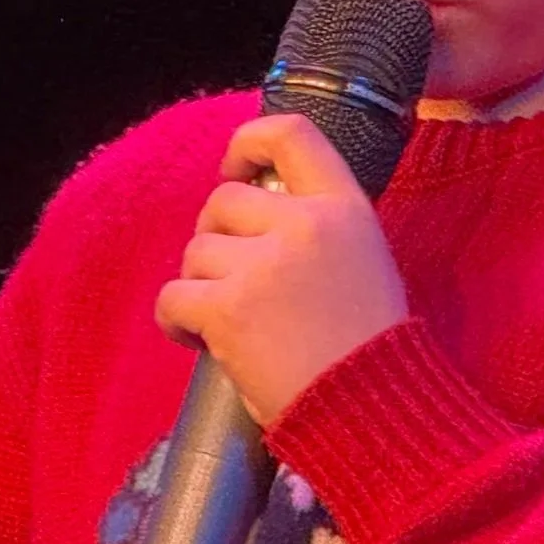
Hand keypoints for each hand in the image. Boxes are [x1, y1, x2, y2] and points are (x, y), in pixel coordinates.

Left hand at [155, 111, 408, 425]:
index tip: (233, 169)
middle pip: (224, 200)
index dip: (248, 141)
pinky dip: (176, 319)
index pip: (291, 133)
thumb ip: (316, 226)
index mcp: (344, 207)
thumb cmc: (369, 346)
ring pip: (197, 251)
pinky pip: (173, 296)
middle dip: (218, 238)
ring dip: (202, 284)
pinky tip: (200, 341)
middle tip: (236, 281)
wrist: (370, 410)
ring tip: (232, 322)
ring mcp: (263, 265)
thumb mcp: (363, 260)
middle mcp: (304, 224)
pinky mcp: (228, 309)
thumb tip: (253, 214)